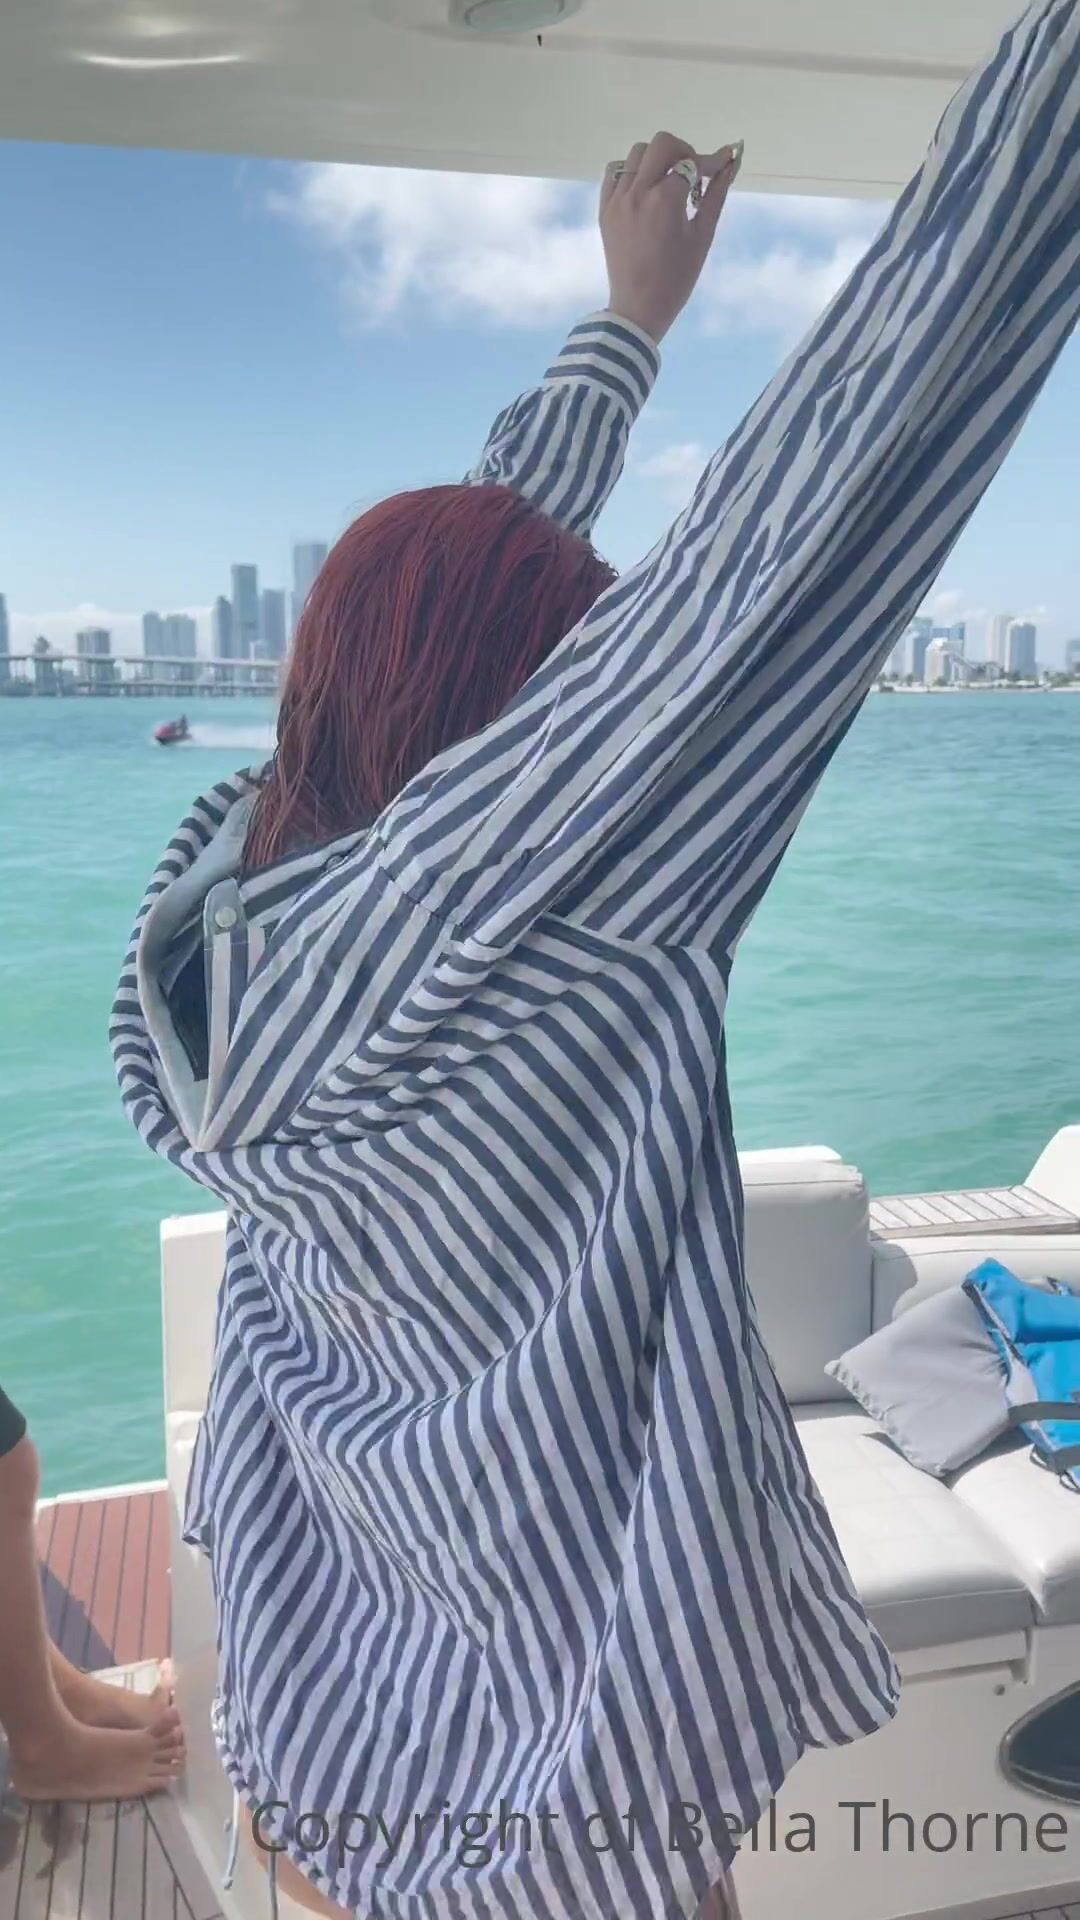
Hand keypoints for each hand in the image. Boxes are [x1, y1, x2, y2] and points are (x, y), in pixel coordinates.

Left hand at [600, 131, 742, 344]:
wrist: (638, 308)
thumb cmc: (677, 278)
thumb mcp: (703, 235)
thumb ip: (716, 194)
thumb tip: (731, 161)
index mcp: (665, 201)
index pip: (691, 163)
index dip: (711, 162)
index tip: (723, 162)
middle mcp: (638, 193)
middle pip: (662, 144)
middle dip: (683, 152)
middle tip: (693, 174)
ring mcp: (617, 199)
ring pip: (637, 154)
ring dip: (657, 159)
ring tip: (668, 183)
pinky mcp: (604, 209)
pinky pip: (615, 172)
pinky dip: (633, 171)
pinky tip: (645, 189)